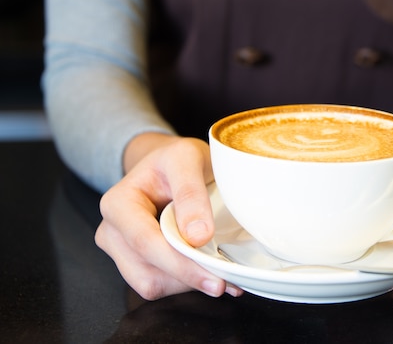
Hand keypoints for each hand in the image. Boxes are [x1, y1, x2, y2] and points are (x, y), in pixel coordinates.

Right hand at [95, 133, 242, 299]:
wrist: (168, 164)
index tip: (215, 277)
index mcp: (118, 204)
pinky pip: (160, 284)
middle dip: (188, 279)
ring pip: (153, 285)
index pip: (146, 243)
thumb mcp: (186, 158)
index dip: (181, 265)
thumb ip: (190, 192)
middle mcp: (112, 232)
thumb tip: (197, 235)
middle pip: (147, 273)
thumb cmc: (175, 159)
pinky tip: (208, 270)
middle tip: (227, 280)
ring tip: (221, 273)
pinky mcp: (136, 263)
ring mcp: (121, 251)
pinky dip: (186, 282)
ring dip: (188, 284)